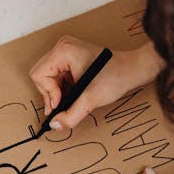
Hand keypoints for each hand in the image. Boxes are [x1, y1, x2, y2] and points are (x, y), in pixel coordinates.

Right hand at [29, 35, 162, 129]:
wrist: (133, 70)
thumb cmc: (116, 77)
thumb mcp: (91, 99)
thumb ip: (71, 115)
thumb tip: (54, 125)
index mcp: (63, 50)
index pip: (39, 75)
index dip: (49, 93)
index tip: (62, 103)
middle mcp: (62, 47)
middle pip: (41, 76)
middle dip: (51, 93)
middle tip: (64, 105)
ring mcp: (66, 52)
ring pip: (48, 78)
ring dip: (58, 93)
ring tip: (73, 99)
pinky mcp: (71, 59)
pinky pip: (57, 77)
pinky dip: (63, 89)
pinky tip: (75, 95)